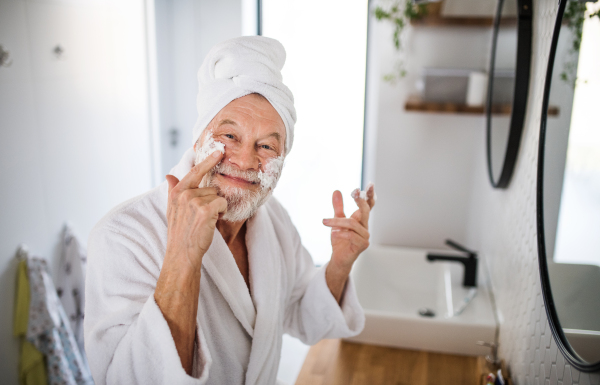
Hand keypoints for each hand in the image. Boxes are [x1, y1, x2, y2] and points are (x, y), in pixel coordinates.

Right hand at [156, 149, 226, 374]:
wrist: (182, 254)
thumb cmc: (181, 233)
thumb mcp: (173, 210)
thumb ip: (174, 190)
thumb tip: (170, 175)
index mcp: (177, 192)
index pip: (194, 171)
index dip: (207, 160)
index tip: (219, 149)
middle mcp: (183, 193)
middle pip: (211, 187)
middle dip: (213, 200)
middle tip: (203, 216)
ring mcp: (193, 200)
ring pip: (218, 195)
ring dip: (217, 208)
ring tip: (206, 221)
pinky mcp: (204, 209)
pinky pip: (222, 203)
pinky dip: (222, 212)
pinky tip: (212, 222)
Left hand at [322, 185, 375, 301]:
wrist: (338, 258)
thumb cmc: (340, 240)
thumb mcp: (336, 221)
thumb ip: (338, 207)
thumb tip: (337, 191)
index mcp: (361, 219)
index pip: (369, 205)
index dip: (370, 195)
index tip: (370, 184)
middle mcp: (365, 227)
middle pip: (366, 210)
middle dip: (360, 201)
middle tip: (353, 192)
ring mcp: (365, 236)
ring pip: (353, 224)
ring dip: (337, 222)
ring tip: (324, 222)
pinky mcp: (361, 246)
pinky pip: (352, 236)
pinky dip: (341, 233)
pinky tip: (334, 233)